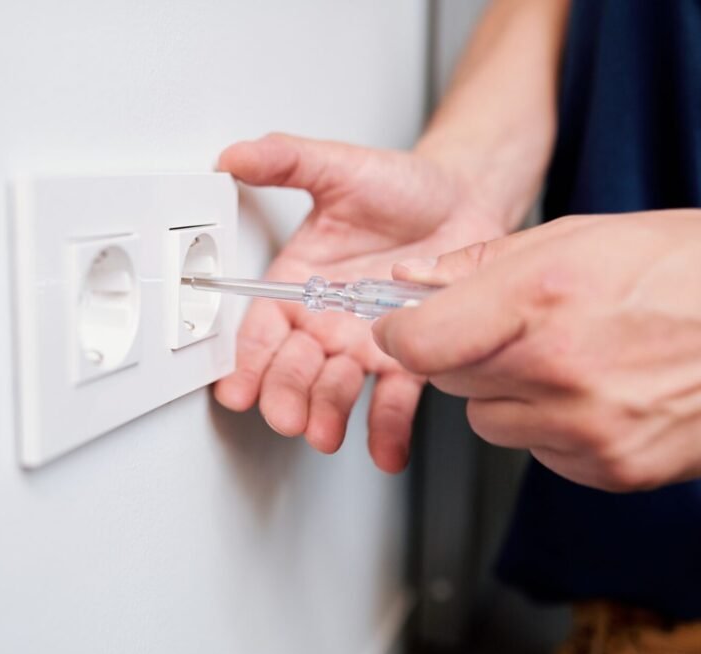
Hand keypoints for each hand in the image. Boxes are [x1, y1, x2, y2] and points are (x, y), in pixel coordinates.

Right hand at [214, 133, 505, 470]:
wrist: (467, 198)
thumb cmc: (403, 187)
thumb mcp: (340, 167)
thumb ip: (287, 161)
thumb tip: (234, 156)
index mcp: (300, 282)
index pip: (261, 329)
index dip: (244, 361)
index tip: (234, 389)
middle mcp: (326, 320)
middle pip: (291, 370)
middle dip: (284, 395)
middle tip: (286, 413)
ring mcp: (366, 344)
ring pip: (335, 390)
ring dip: (326, 414)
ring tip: (325, 432)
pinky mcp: (411, 357)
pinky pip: (394, 400)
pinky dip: (387, 430)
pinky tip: (383, 451)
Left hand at [374, 210, 700, 489]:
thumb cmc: (698, 270)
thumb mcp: (585, 234)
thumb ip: (482, 263)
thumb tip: (412, 281)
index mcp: (545, 298)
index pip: (417, 345)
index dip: (400, 334)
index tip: (404, 326)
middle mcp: (561, 370)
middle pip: (449, 381)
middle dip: (462, 353)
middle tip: (512, 328)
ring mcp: (589, 429)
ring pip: (489, 421)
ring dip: (508, 394)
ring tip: (568, 358)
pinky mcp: (613, 468)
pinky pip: (539, 452)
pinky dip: (551, 427)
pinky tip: (598, 392)